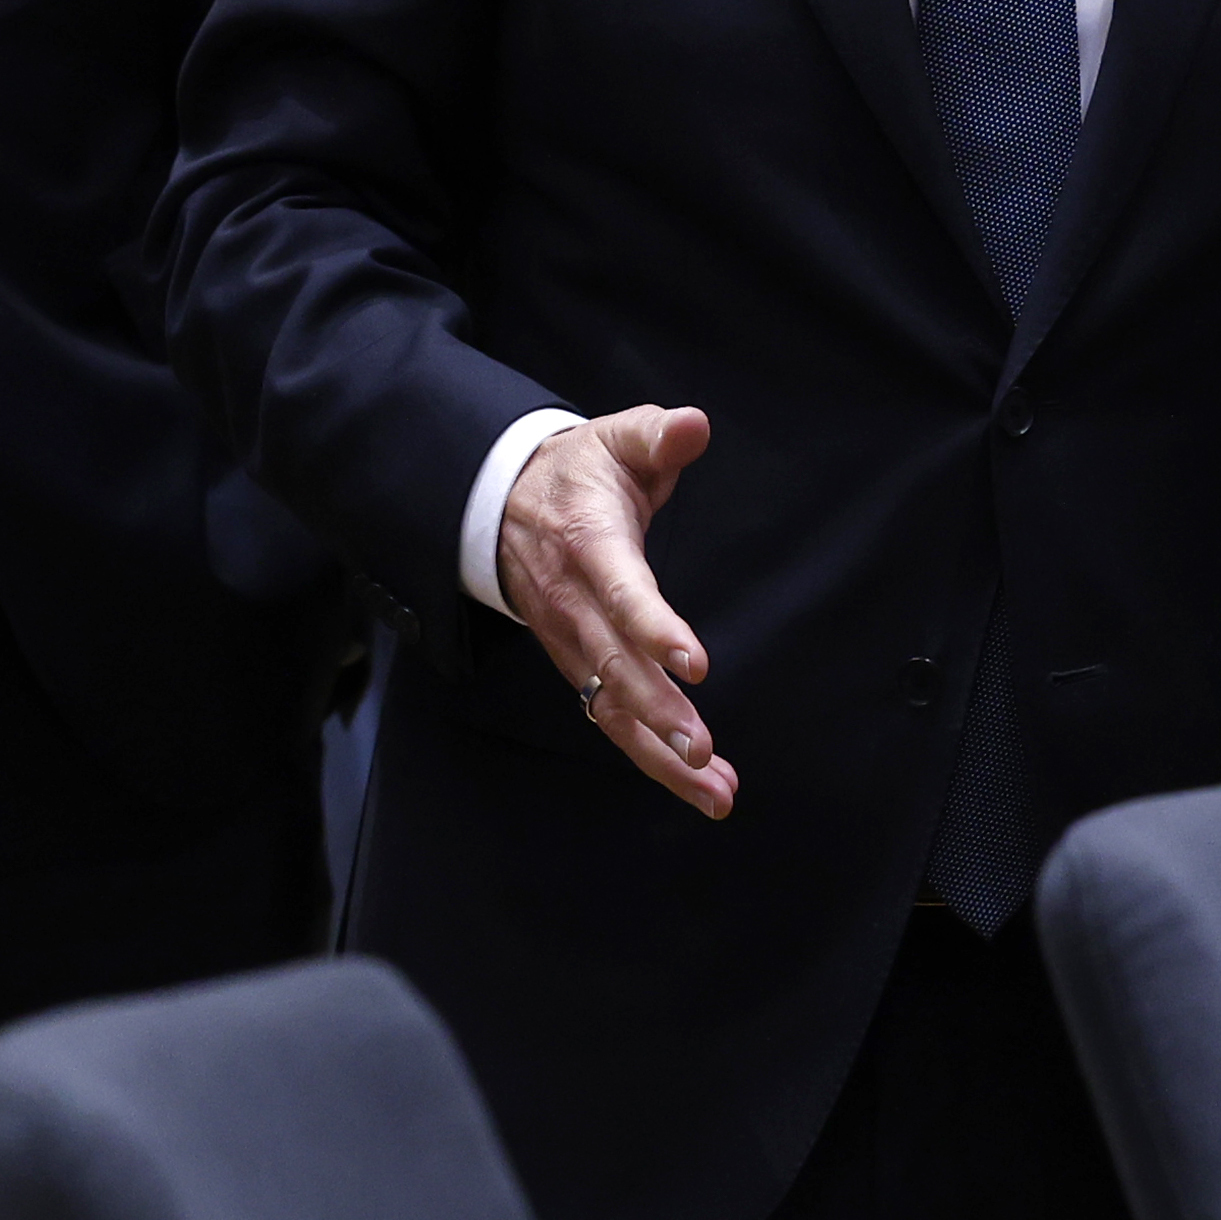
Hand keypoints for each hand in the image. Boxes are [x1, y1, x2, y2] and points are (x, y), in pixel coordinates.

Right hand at [496, 405, 735, 817]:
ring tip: (716, 794)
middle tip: (704, 750)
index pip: (622, 593)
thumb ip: (657, 435)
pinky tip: (696, 785)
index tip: (695, 664)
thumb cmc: (579, 471)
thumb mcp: (616, 439)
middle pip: (614, 668)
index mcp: (589, 543)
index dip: (655, 630)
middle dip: (657, 713)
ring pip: (612, 709)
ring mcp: (570, 642)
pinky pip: (610, 718)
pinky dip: (650, 756)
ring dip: (661, 756)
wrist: (504, 501)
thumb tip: (694, 425)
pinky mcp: (576, 664)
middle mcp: (575, 604)